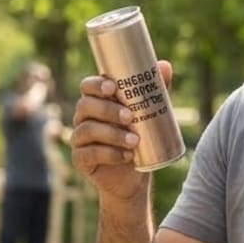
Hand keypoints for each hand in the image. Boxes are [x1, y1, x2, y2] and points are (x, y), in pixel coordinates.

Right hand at [70, 60, 172, 201]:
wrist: (134, 177)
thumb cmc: (140, 140)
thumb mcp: (150, 114)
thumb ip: (155, 91)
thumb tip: (165, 65)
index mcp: (96, 101)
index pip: (88, 86)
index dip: (96, 84)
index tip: (113, 87)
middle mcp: (83, 118)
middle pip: (85, 106)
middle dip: (107, 110)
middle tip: (130, 117)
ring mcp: (79, 139)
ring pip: (87, 130)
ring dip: (112, 134)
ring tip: (134, 141)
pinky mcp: (80, 159)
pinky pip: (88, 154)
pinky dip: (109, 154)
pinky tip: (126, 157)